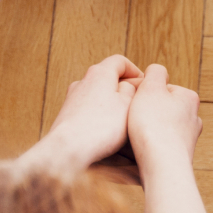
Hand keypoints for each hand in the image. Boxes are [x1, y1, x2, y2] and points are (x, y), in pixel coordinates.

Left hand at [27, 55, 143, 169]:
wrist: (67, 150)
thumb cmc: (100, 127)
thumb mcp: (129, 105)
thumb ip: (133, 90)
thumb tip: (131, 85)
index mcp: (99, 73)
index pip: (120, 62)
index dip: (135, 71)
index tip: (145, 84)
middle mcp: (83, 82)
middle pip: (108, 78)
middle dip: (125, 89)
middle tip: (138, 104)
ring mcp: (72, 99)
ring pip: (98, 96)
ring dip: (113, 104)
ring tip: (125, 121)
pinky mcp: (67, 116)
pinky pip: (89, 111)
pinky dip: (100, 116)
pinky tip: (108, 132)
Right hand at [127, 65, 202, 174]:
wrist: (162, 165)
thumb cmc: (154, 126)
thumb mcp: (150, 88)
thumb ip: (155, 73)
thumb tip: (157, 72)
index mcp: (189, 97)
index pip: (161, 88)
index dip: (144, 93)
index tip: (135, 103)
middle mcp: (194, 117)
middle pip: (162, 107)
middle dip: (147, 112)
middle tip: (135, 119)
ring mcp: (189, 138)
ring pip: (161, 126)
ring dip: (149, 129)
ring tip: (139, 135)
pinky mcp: (181, 156)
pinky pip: (162, 144)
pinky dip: (153, 145)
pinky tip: (145, 149)